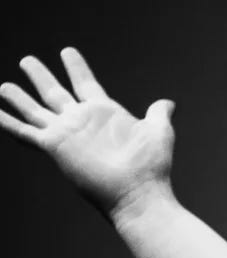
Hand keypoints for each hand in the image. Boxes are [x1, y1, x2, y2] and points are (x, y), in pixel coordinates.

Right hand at [0, 48, 175, 218]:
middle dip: (41, 76)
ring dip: (18, 98)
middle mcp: (82, 121)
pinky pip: (25, 132)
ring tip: (4, 86)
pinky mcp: (54, 146)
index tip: (67, 52)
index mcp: (105, 113)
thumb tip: (167, 103)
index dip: (76, 67)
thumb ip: (158, 114)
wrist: (139, 193)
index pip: (85, 83)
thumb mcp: (158, 132)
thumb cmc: (151, 167)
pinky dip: (7, 123)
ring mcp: (67, 133)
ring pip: (35, 110)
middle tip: (27, 60)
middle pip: (55, 93)